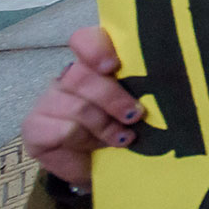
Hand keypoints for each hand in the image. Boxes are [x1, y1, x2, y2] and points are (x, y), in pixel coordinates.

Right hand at [21, 27, 141, 189]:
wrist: (104, 168)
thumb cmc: (127, 129)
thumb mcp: (139, 106)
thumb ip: (146, 89)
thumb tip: (173, 82)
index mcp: (94, 64)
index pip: (85, 40)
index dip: (96, 48)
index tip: (113, 65)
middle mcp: (69, 78)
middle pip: (82, 75)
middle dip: (113, 98)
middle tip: (135, 115)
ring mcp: (49, 101)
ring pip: (77, 106)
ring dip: (105, 126)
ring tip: (124, 139)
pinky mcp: (35, 128)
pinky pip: (63, 130)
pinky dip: (86, 141)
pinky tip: (97, 148)